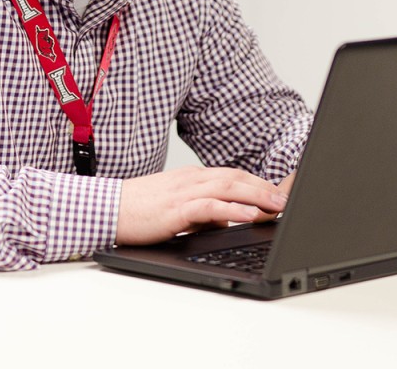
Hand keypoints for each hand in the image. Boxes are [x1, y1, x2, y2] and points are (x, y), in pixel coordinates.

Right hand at [115, 166, 290, 245]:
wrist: (109, 209)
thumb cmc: (140, 210)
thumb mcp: (177, 209)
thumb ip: (203, 212)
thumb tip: (226, 221)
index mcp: (192, 178)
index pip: (232, 175)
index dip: (258, 183)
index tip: (279, 193)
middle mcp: (192, 180)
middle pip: (235, 178)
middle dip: (264, 187)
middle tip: (288, 198)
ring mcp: (184, 192)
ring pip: (227, 187)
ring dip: (256, 195)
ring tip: (277, 205)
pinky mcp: (176, 208)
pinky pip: (209, 206)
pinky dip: (231, 209)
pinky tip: (248, 215)